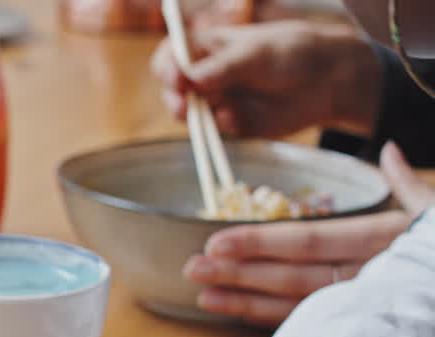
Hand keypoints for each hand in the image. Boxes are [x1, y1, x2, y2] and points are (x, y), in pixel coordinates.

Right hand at [151, 20, 379, 137]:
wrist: (327, 82)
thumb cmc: (291, 54)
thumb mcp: (255, 54)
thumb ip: (221, 68)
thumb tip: (188, 79)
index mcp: (208, 48)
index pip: (172, 55)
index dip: (167, 67)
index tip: (174, 78)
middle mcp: (206, 75)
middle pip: (173, 88)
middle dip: (175, 97)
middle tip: (184, 105)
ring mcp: (217, 99)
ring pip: (190, 112)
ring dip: (196, 114)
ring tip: (217, 108)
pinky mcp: (230, 123)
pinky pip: (215, 129)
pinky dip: (222, 124)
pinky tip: (237, 117)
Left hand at [183, 142, 434, 326]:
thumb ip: (408, 183)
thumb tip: (390, 150)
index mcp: (384, 238)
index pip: (310, 240)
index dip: (260, 242)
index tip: (216, 243)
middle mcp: (370, 275)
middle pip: (293, 275)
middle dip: (239, 274)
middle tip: (192, 269)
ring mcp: (365, 306)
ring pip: (296, 303)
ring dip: (246, 300)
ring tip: (203, 295)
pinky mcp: (362, 326)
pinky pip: (311, 324)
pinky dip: (273, 319)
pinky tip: (238, 311)